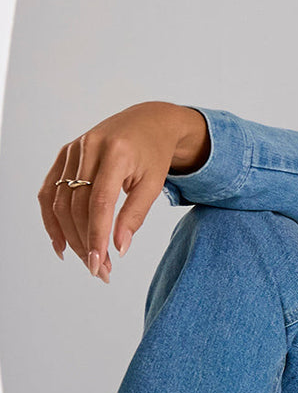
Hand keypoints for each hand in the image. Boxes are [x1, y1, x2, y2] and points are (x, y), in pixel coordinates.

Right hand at [38, 101, 208, 281]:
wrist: (148, 122)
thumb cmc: (154, 155)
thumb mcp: (154, 184)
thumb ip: (135, 215)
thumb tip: (118, 248)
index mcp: (115, 153)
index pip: (100, 202)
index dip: (96, 235)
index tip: (99, 264)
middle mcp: (89, 148)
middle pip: (77, 205)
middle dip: (85, 242)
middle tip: (99, 269)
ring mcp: (72, 150)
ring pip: (60, 201)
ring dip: (70, 236)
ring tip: (87, 260)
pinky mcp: (64, 155)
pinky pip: (49, 191)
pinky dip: (51, 219)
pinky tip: (61, 243)